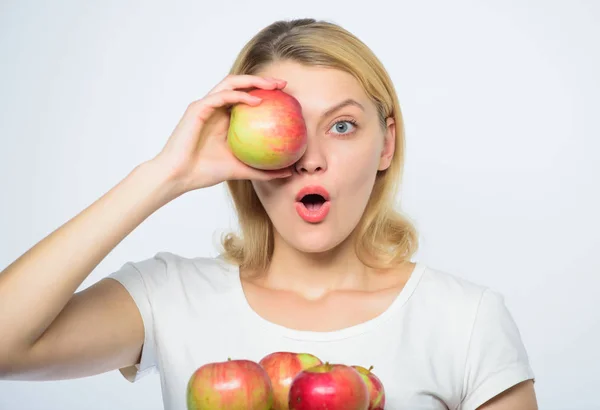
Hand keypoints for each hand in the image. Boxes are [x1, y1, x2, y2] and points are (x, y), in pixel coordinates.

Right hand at [151, 74, 292, 195]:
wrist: (178, 177)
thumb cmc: (205, 173)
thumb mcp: (241, 170)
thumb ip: (263, 170)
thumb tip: (289, 172)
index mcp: (223, 119)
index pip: (246, 98)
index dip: (265, 93)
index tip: (287, 97)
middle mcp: (214, 109)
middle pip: (240, 85)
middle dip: (262, 81)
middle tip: (283, 85)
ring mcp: (205, 107)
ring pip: (230, 84)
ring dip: (252, 81)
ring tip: (273, 86)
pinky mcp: (197, 109)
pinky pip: (222, 96)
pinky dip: (240, 96)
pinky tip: (257, 101)